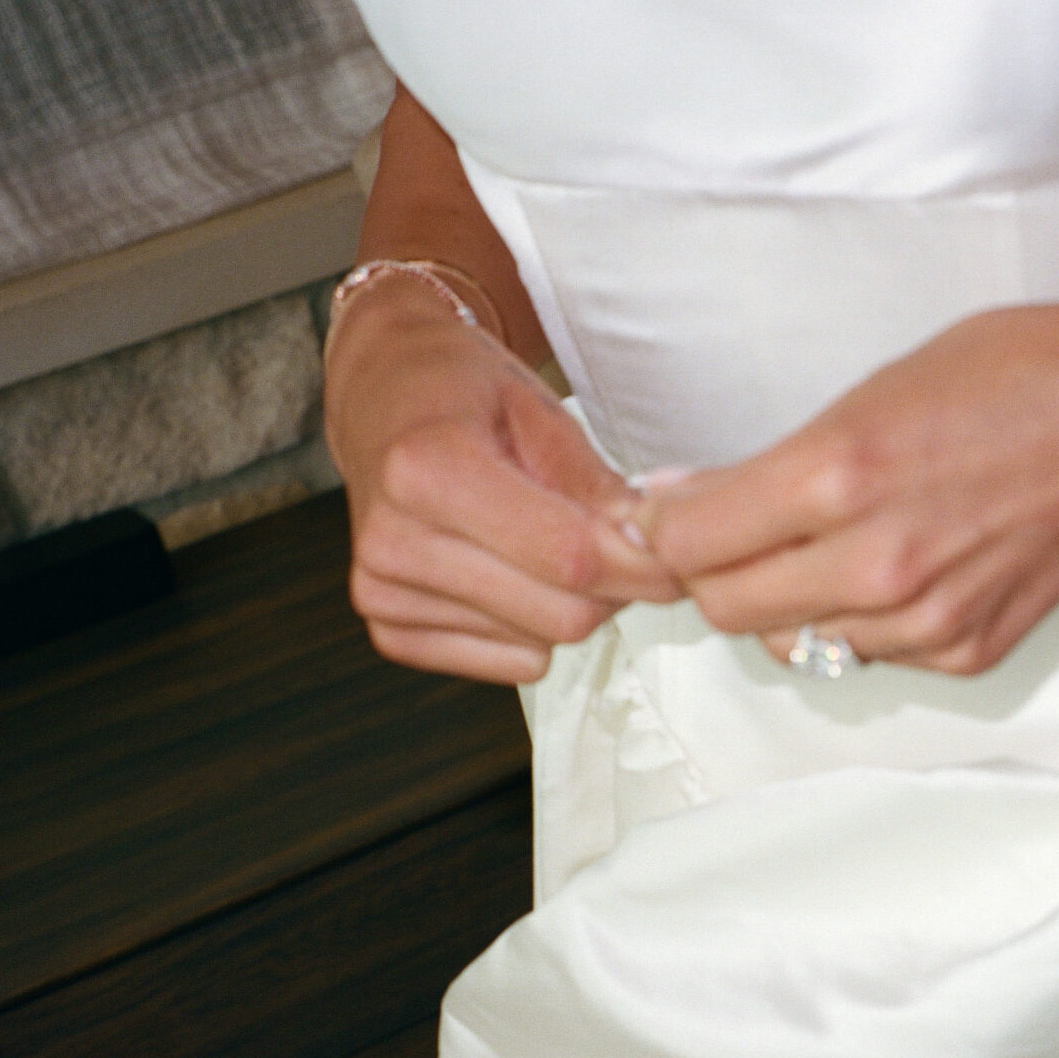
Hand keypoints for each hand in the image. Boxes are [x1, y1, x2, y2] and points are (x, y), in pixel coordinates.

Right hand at [325, 285, 679, 682]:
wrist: (382, 400)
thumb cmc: (459, 394)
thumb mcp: (540, 409)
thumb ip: (598, 486)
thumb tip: (654, 550)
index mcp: (427, 468)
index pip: (570, 556)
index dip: (641, 565)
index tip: (676, 555)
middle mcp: (394, 539)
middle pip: (562, 615)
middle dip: (613, 589)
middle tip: (619, 547)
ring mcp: (384, 593)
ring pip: (542, 645)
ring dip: (571, 606)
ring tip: (549, 545)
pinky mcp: (391, 631)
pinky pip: (512, 663)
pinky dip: (533, 629)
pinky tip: (510, 573)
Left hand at [618, 295, 1058, 674]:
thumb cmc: (1013, 372)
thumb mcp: (872, 389)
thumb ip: (774, 463)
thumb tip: (680, 505)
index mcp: (837, 476)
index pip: (687, 543)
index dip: (661, 530)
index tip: (662, 516)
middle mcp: (873, 563)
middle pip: (723, 608)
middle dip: (713, 572)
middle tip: (732, 534)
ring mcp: (922, 619)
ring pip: (793, 640)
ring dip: (788, 601)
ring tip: (834, 542)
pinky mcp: (963, 651)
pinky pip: (867, 654)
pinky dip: (860, 620)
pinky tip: (902, 563)